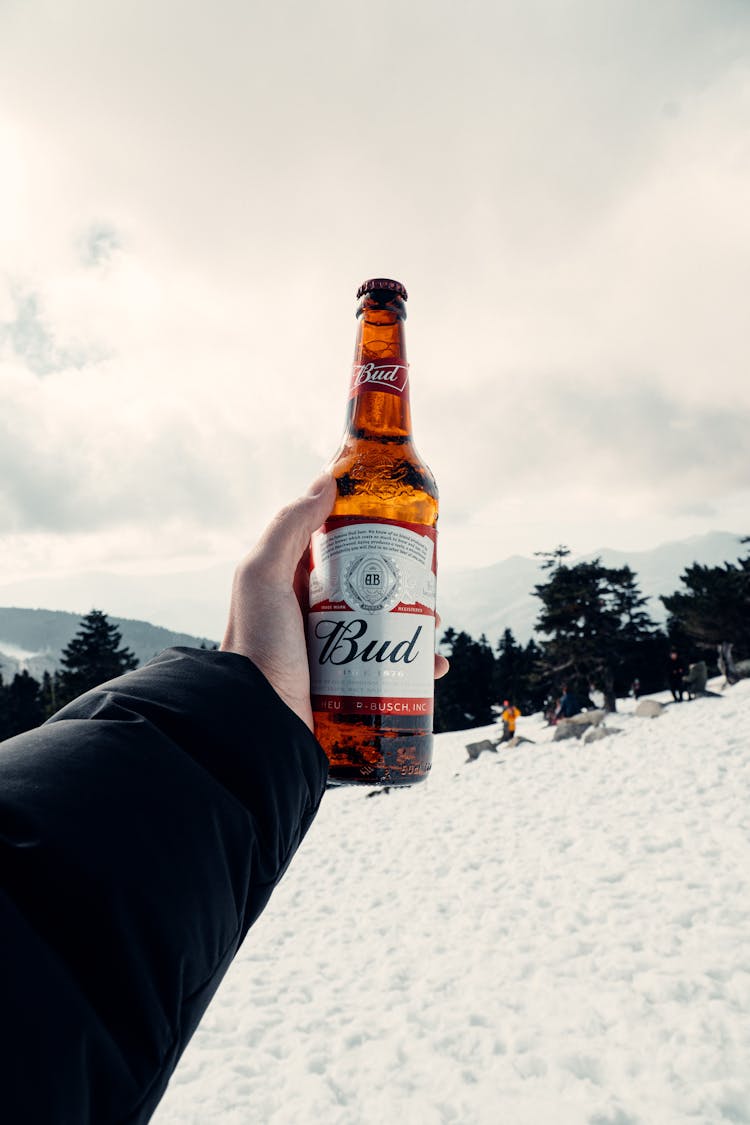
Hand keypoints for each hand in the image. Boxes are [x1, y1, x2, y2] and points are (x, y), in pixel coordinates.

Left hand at [221, 473, 448, 730]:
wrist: (258, 726)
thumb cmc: (255, 649)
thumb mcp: (262, 578)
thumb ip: (288, 528)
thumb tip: (326, 481)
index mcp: (291, 586)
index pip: (337, 549)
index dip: (372, 536)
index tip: (404, 530)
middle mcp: (312, 617)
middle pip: (372, 590)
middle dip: (405, 586)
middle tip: (428, 586)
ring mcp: (333, 654)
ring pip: (388, 630)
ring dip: (418, 626)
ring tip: (435, 628)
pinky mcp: (351, 688)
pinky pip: (394, 672)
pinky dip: (418, 668)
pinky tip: (433, 667)